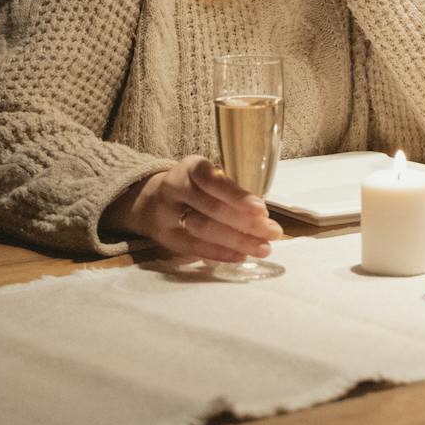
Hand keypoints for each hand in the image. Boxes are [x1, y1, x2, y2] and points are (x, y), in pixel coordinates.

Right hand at [101, 156, 282, 262]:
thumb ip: (229, 189)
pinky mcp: (167, 238)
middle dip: (245, 222)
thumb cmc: (195, 188)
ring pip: (203, 229)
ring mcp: (168, 214)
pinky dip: (220, 253)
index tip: (261, 209)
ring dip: (236, 240)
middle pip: (211, 208)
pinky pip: (194, 247)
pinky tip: (240, 256)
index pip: (213, 180)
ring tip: (262, 248)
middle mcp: (175, 188)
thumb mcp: (207, 176)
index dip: (237, 196)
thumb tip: (263, 214)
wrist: (152, 201)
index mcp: (191, 168)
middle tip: (272, 232)